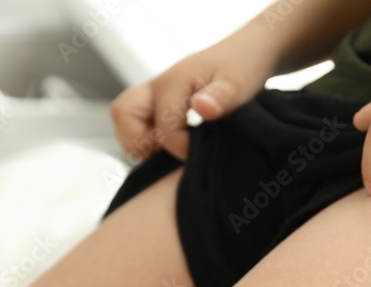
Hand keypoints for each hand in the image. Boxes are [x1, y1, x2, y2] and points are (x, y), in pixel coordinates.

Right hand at [110, 24, 278, 160]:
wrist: (248, 50)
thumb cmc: (245, 66)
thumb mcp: (240, 84)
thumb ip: (221, 98)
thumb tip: (202, 108)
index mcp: (173, 82)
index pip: (163, 130)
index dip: (181, 148)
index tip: (202, 153)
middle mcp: (157, 84)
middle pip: (122, 114)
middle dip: (139, 142)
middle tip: (166, 153)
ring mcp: (155, 91)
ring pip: (124, 117)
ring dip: (138, 140)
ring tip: (166, 150)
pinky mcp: (159, 99)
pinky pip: (137, 119)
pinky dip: (146, 136)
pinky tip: (172, 143)